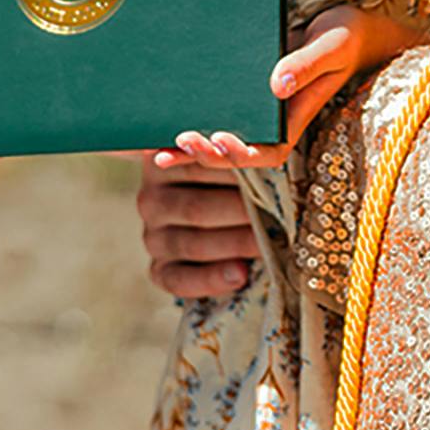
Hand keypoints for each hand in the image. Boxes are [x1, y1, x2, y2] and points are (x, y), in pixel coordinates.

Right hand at [136, 151, 258, 297]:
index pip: (194, 166)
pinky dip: (211, 279)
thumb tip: (247, 150)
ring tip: (269, 242)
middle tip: (277, 213)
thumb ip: (238, 153)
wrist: (223, 220)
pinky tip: (240, 274)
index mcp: (163, 164)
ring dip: (235, 244)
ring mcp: (153, 237)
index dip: (232, 169)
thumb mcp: (232, 160)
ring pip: (192, 244)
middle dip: (241, 212)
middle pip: (196, 209)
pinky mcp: (159, 269)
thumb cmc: (234, 178)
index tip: (266, 170)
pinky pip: (179, 279)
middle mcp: (151, 200)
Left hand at [154, 4, 426, 170]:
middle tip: (181, 141)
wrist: (348, 20)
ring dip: (193, 150)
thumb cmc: (345, 34)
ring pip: (223, 138)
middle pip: (240, 152)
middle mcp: (276, 117)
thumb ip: (306, 65)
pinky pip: (218, 112)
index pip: (270, 151)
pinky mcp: (246, 89)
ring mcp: (260, 106)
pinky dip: (192, 120)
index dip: (243, 154)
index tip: (220, 140)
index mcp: (298, 113)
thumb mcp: (331, 46)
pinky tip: (162, 125)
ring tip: (157, 152)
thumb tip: (276, 86)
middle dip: (208, 154)